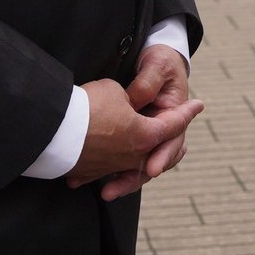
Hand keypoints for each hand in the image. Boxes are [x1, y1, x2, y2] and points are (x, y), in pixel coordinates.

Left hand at [64, 75, 201, 200]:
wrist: (155, 62)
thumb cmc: (161, 62)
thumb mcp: (157, 66)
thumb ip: (147, 83)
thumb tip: (136, 100)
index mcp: (172, 115)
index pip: (171, 140)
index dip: (162, 155)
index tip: (152, 169)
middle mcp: (160, 132)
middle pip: (151, 162)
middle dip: (132, 179)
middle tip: (113, 190)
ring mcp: (145, 138)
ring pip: (135, 167)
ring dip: (119, 181)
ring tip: (103, 192)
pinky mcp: (129, 140)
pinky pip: (119, 162)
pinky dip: (105, 171)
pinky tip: (82, 178)